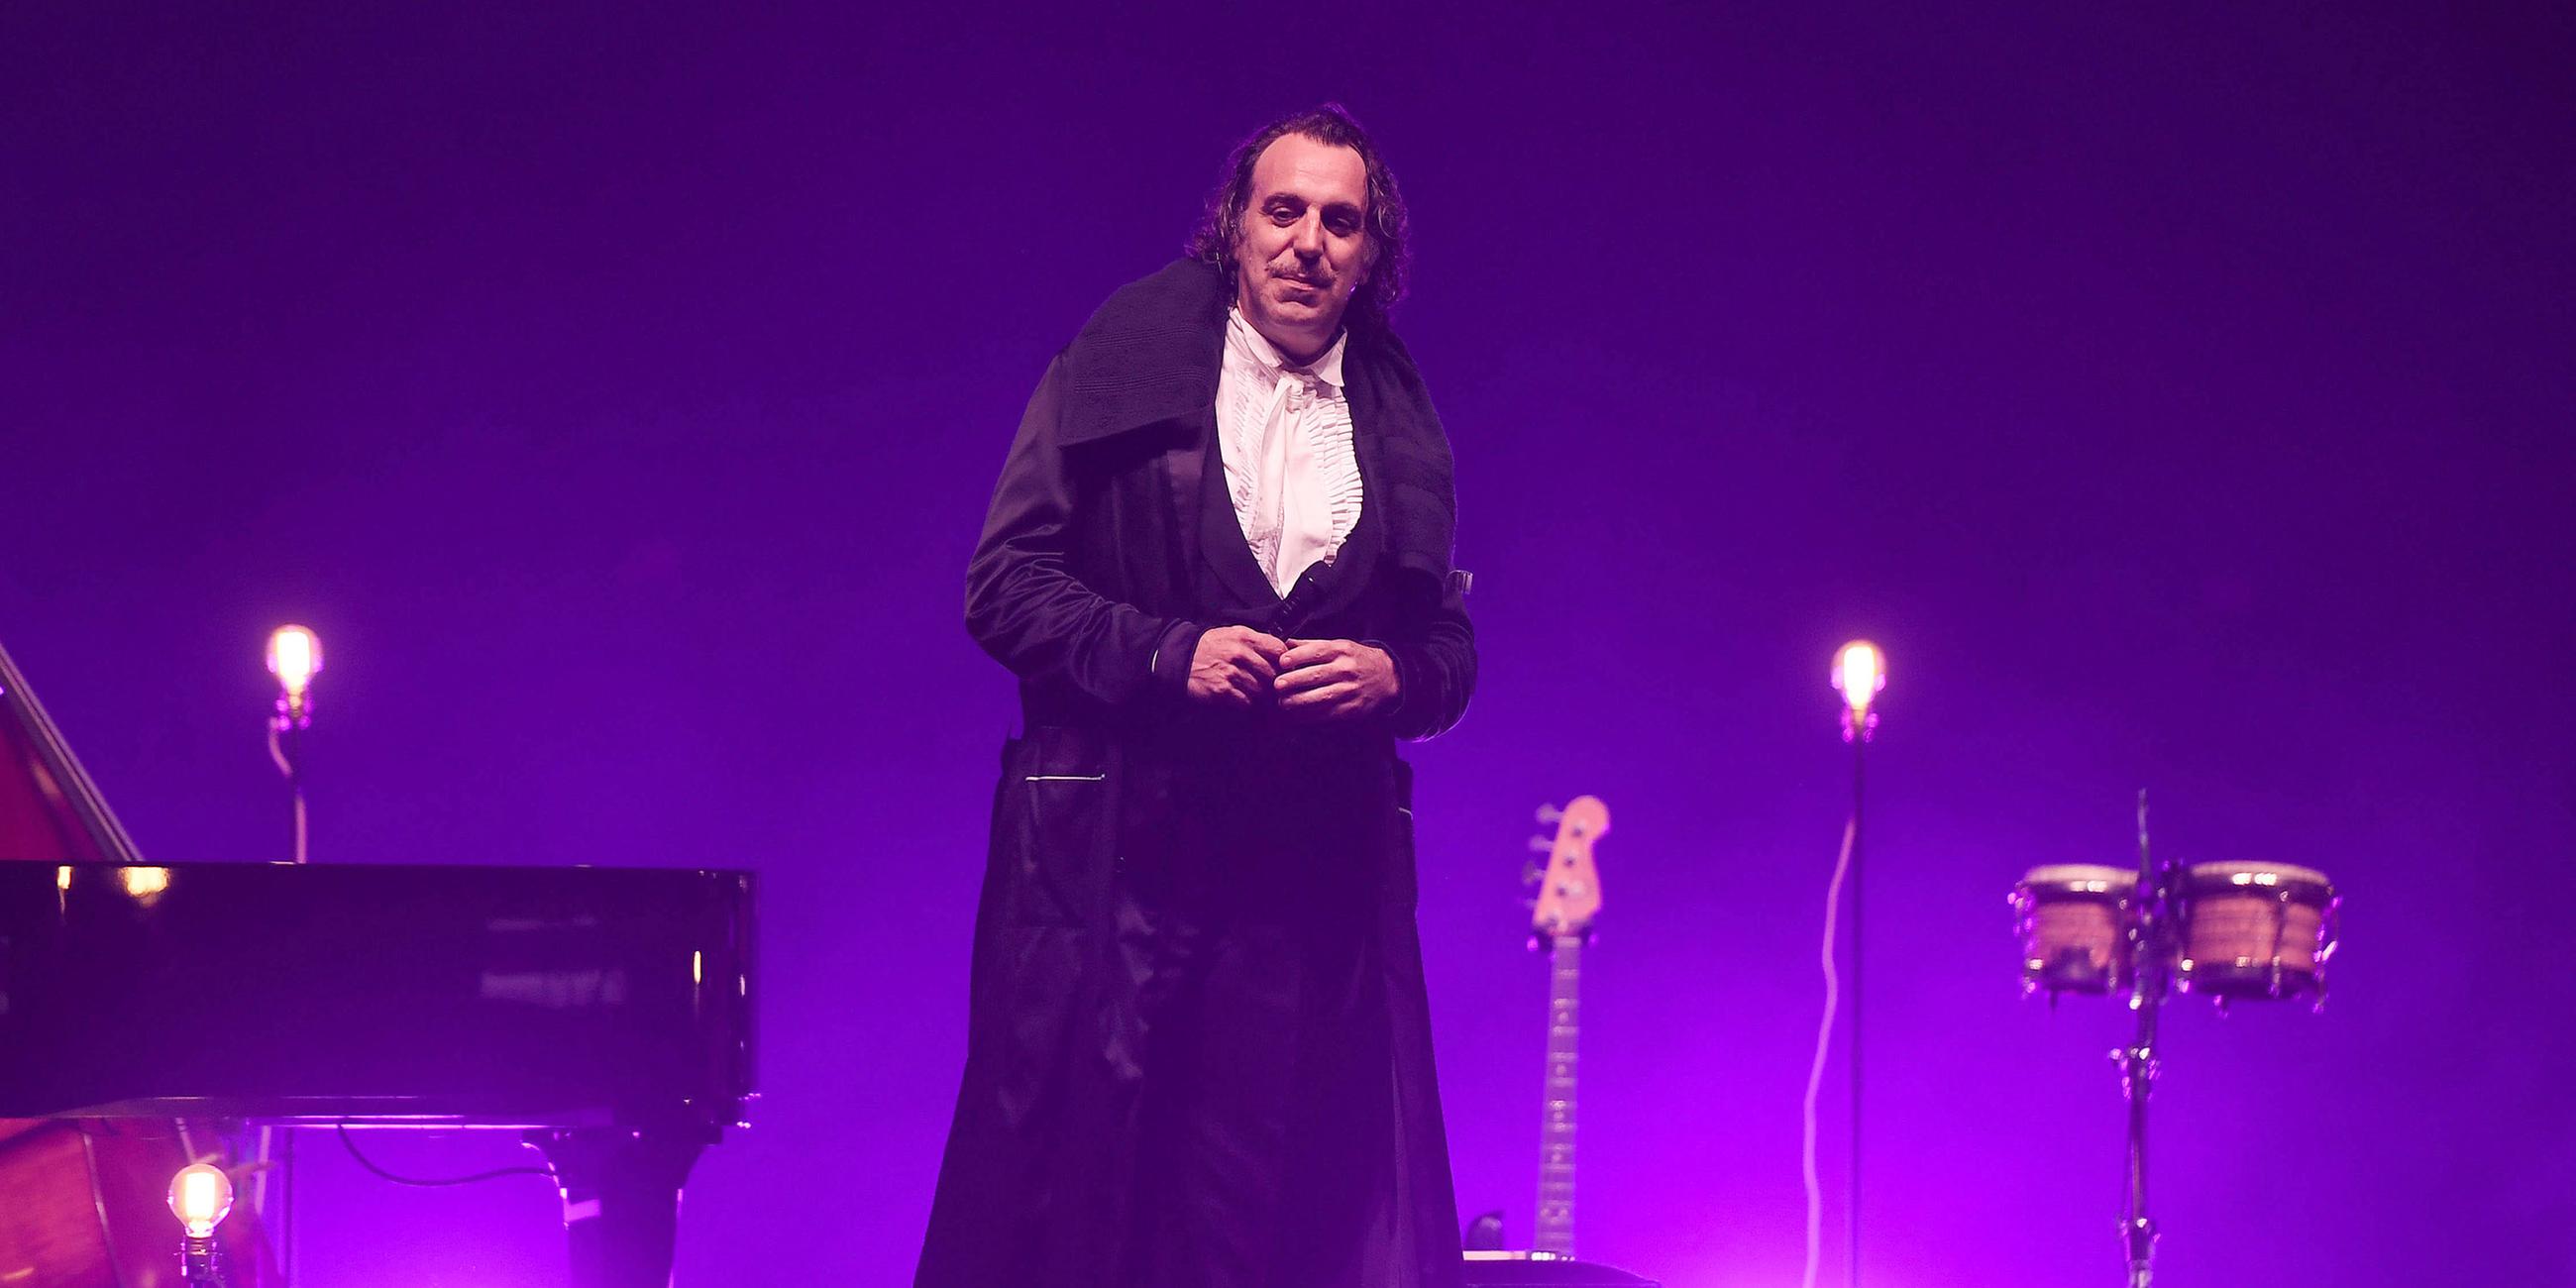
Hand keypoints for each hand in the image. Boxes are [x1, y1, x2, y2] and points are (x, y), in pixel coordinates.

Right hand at [1188, 626, 1286, 707]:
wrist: (1180, 658)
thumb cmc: (1209, 646)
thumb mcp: (1232, 633)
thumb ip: (1255, 640)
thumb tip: (1281, 650)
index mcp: (1244, 638)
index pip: (1278, 650)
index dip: (1284, 661)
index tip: (1283, 668)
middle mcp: (1239, 654)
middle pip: (1271, 673)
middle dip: (1273, 682)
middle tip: (1272, 686)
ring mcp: (1231, 674)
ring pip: (1261, 690)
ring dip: (1260, 694)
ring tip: (1255, 693)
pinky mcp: (1223, 691)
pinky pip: (1246, 702)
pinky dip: (1247, 702)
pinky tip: (1242, 698)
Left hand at [1273, 639, 1399, 722]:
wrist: (1386, 677)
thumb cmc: (1356, 659)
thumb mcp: (1338, 646)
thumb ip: (1311, 645)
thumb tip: (1284, 642)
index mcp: (1341, 650)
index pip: (1316, 652)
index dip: (1297, 657)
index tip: (1282, 662)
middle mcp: (1346, 669)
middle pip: (1316, 675)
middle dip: (1294, 681)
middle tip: (1277, 685)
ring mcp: (1350, 690)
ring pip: (1321, 697)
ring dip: (1299, 701)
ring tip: (1283, 703)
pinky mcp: (1352, 708)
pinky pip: (1327, 713)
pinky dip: (1310, 716)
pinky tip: (1296, 715)